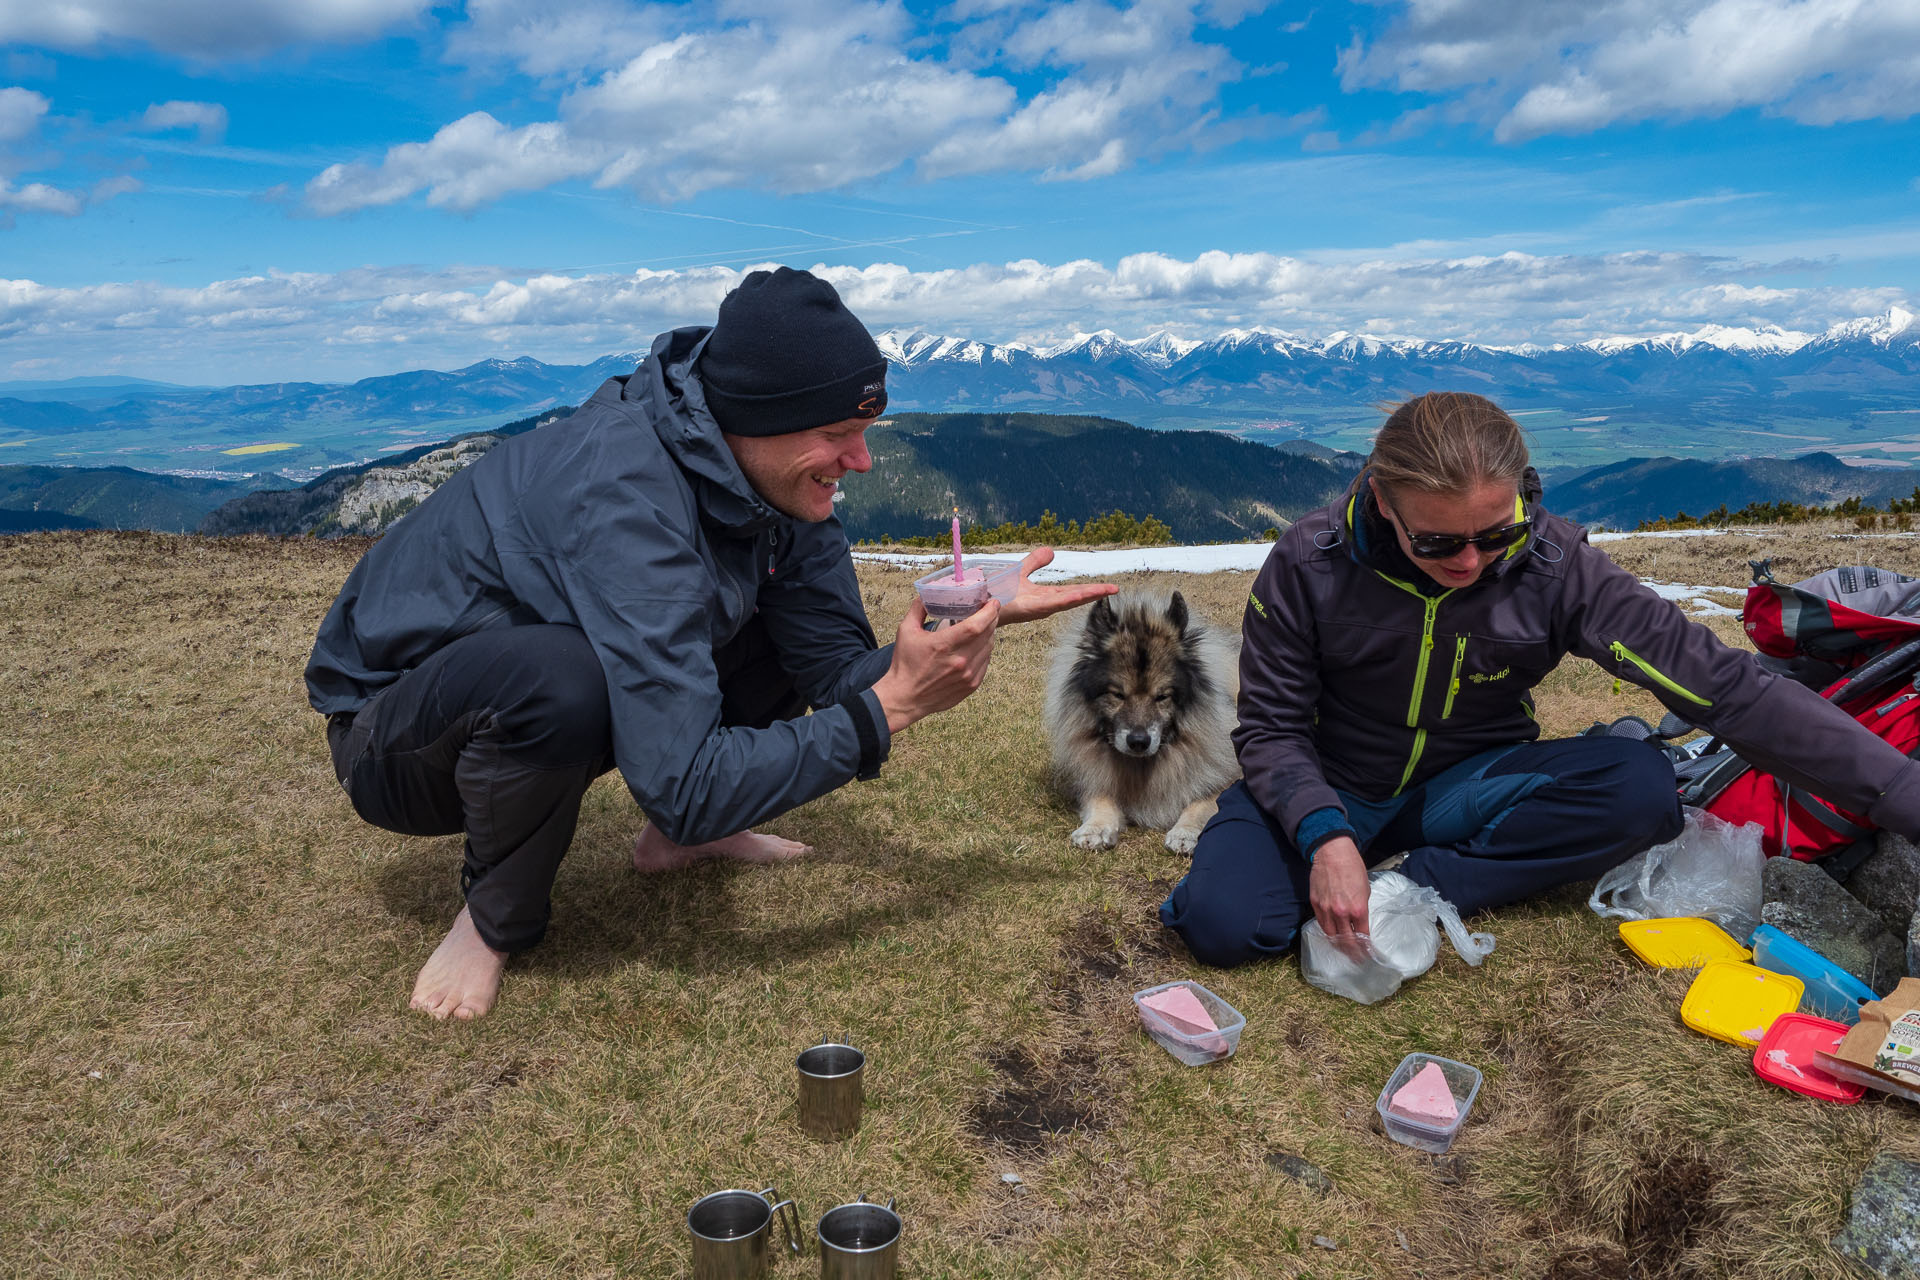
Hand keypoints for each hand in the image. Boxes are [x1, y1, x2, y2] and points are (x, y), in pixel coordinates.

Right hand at [871, 597, 998, 732]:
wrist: (905, 697)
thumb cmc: (905, 665)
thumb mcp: (906, 631)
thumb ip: (918, 609)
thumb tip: (926, 595)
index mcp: (944, 645)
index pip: (976, 625)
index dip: (989, 611)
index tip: (992, 602)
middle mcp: (960, 661)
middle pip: (988, 634)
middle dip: (991, 619)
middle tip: (989, 610)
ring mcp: (968, 675)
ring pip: (989, 648)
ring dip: (989, 634)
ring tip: (983, 626)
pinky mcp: (971, 686)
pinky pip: (986, 662)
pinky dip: (985, 651)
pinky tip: (977, 645)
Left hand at [996, 547, 1117, 625]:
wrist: (979, 598)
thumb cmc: (996, 590)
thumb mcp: (1021, 571)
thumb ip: (1036, 562)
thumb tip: (1052, 551)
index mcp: (1044, 596)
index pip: (1071, 592)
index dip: (1089, 589)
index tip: (1107, 587)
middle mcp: (1044, 604)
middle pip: (1075, 597)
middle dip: (1094, 593)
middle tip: (1115, 588)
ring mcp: (1039, 608)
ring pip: (1069, 600)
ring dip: (1088, 595)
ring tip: (1108, 589)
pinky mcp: (1032, 609)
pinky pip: (1054, 603)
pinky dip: (1070, 599)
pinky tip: (1084, 595)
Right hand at [1308, 837, 1371, 956]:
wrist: (1332, 853)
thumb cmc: (1352, 867)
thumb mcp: (1365, 889)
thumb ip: (1361, 908)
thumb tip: (1359, 921)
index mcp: (1358, 909)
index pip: (1363, 936)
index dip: (1366, 947)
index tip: (1368, 954)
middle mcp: (1341, 912)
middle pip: (1346, 941)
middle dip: (1353, 953)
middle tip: (1358, 960)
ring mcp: (1326, 909)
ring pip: (1331, 935)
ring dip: (1339, 945)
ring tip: (1344, 950)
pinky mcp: (1315, 904)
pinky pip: (1321, 923)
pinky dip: (1328, 931)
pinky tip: (1332, 934)